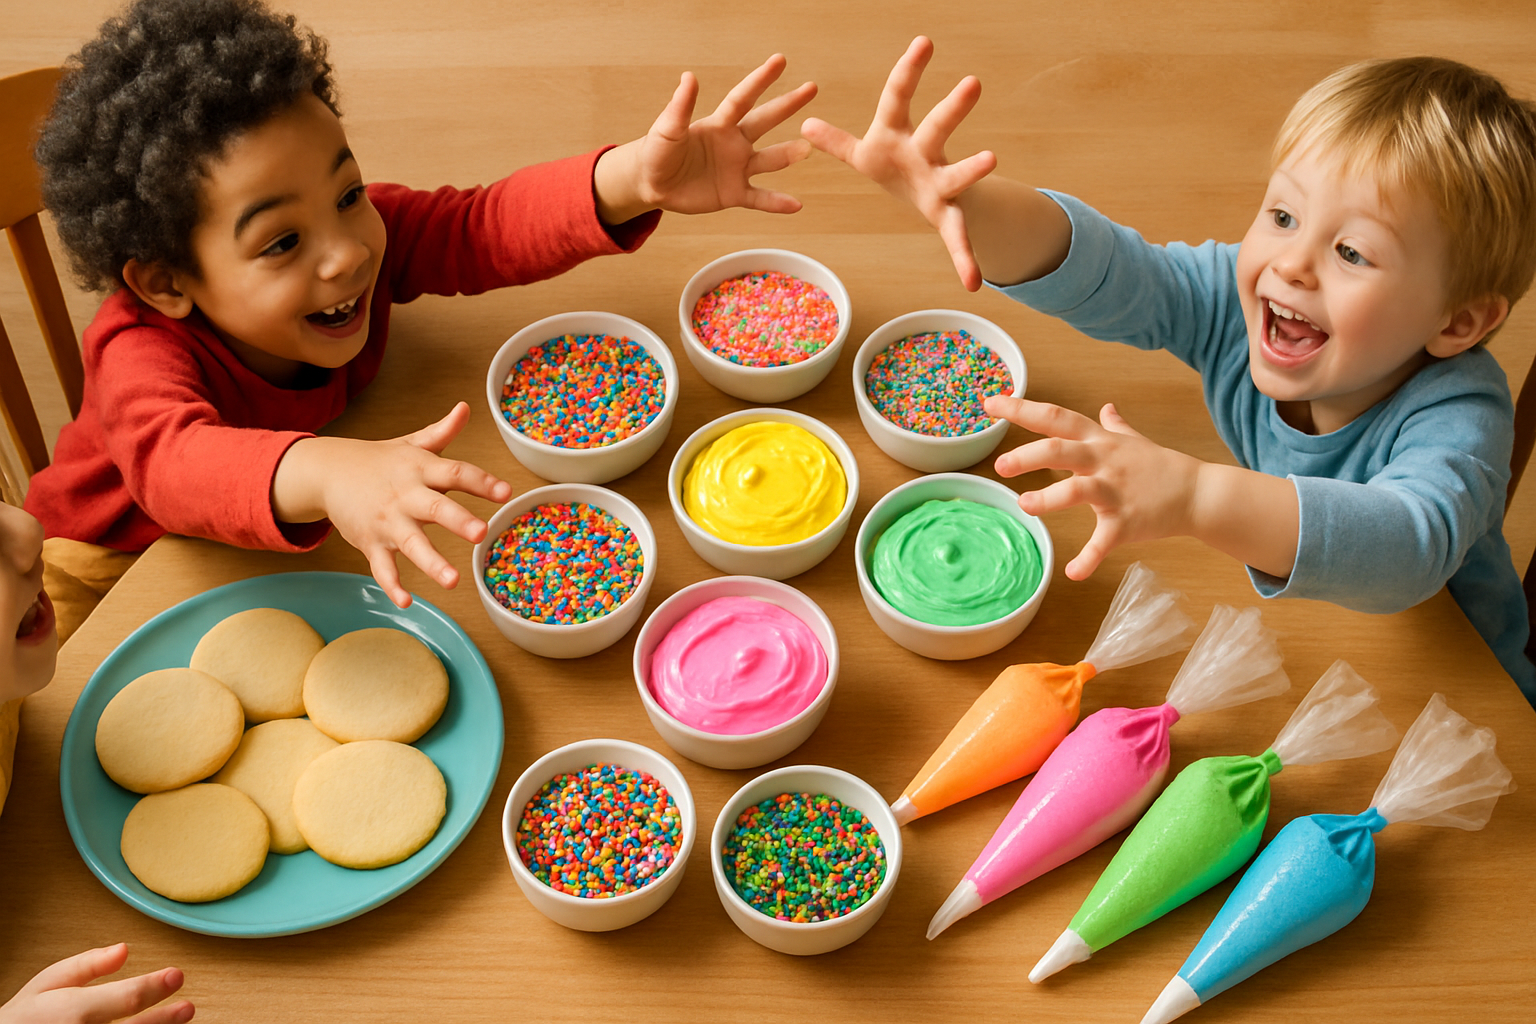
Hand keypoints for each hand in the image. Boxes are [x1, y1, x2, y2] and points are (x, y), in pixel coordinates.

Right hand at [0, 944, 191, 1023]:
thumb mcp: (46, 985)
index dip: (154, 986)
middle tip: (187, 1008)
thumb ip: (85, 966)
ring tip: (178, 1021)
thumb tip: (124, 950)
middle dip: (163, 1020)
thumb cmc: (24, 1018)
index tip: (176, 975)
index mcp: (71, 1011)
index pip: (124, 998)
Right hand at [271, 402, 511, 607]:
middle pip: (435, 508)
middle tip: (481, 534)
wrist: (328, 471)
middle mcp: (405, 495)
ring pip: (412, 544)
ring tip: (453, 581)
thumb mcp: (412, 444)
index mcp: (420, 469)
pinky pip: (382, 567)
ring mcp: (387, 521)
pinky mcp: (370, 542)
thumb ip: (442, 432)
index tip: (505, 491)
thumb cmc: (381, 460)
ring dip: (432, 563)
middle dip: (458, 521)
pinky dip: (392, 585)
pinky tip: (407, 602)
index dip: (481, 481)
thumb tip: (466, 408)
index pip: (455, 473)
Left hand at [593, 55, 817, 223]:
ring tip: (808, 148)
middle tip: (811, 88)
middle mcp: (733, 143)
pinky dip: (777, 202)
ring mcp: (736, 168)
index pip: (743, 98)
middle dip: (787, 105)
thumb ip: (680, 107)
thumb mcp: (667, 129)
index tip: (780, 60)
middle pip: (765, 121)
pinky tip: (796, 205)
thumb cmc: (657, 152)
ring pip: (768, 160)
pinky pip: (760, 198)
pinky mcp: (733, 193)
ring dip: (788, 155)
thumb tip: (689, 77)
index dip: (761, 79)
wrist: (651, 183)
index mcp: (718, 124)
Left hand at [801, 36, 996, 289]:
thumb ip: (837, 143)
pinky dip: (964, 259)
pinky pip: (957, 239)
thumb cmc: (894, 166)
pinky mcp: (948, 215)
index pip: (899, 97)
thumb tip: (804, 125)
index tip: (923, 41)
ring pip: (957, 174)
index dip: (908, 71)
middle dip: (952, 108)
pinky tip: (972, 281)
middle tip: (972, 83)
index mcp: (898, 135)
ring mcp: (940, 183)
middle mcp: (926, 153)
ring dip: (972, 168)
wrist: (925, 197)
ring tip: (991, 159)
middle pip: (937, 128)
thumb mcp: (864, 154)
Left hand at [986, 396, 1200, 579]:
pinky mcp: (1127, 522)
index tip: (991, 404)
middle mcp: (1104, 462)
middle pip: (1061, 450)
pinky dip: (1089, 558)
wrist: (1198, 493)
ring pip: (1078, 491)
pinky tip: (1073, 572)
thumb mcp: (1135, 440)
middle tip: (1000, 465)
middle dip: (1028, 456)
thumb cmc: (1161, 466)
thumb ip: (1115, 425)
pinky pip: (1104, 541)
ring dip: (1049, 499)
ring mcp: (1115, 492)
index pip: (1056, 417)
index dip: (1022, 408)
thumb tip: (1106, 406)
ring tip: (1025, 505)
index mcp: (1099, 442)